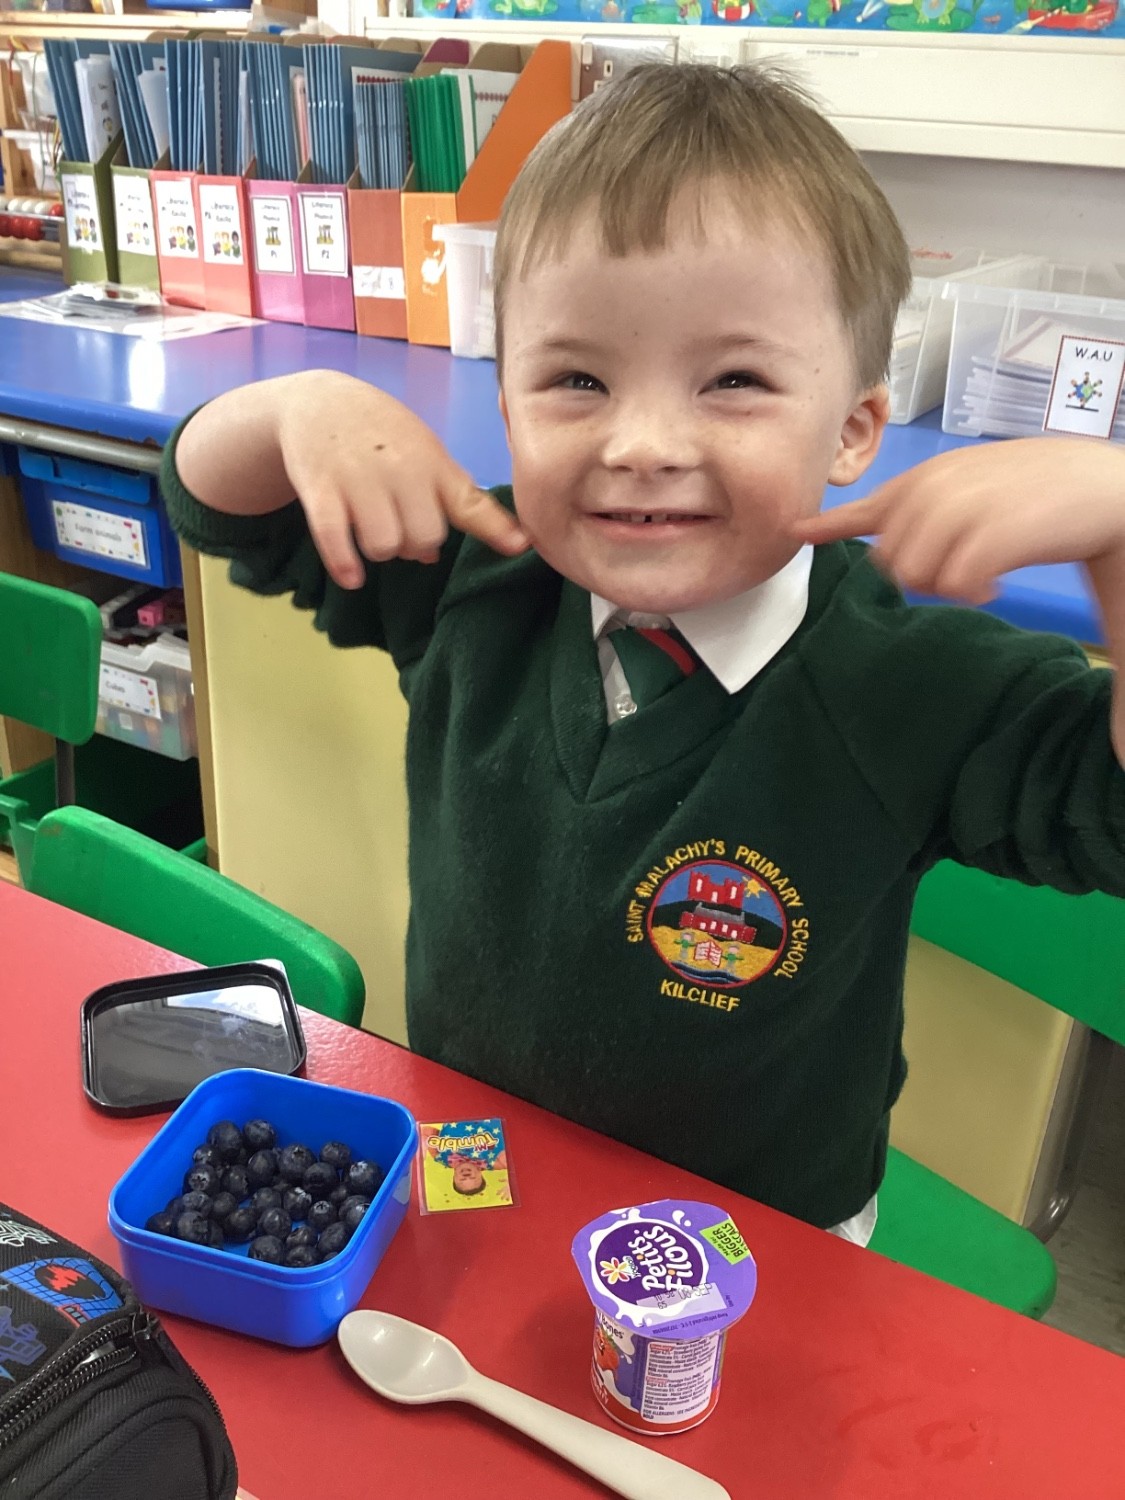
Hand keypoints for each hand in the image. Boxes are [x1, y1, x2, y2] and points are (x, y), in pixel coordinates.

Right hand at [275, 371, 528, 588]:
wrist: (319, 400)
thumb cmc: (382, 433)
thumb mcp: (423, 452)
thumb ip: (439, 499)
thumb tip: (433, 556)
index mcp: (433, 464)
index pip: (470, 502)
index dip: (497, 528)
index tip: (521, 545)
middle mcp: (401, 470)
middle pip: (425, 537)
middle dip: (414, 544)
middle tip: (399, 525)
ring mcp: (360, 479)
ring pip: (384, 546)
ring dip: (378, 551)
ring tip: (370, 530)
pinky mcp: (321, 489)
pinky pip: (336, 540)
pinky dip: (345, 564)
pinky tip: (352, 576)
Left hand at [795, 438, 1124, 604]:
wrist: (1096, 488)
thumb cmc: (1033, 490)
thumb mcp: (968, 485)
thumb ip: (919, 507)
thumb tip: (876, 537)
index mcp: (925, 480)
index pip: (865, 507)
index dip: (827, 526)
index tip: (795, 532)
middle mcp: (933, 491)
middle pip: (889, 561)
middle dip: (918, 575)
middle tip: (960, 568)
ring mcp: (958, 512)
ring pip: (915, 576)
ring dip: (945, 587)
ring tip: (980, 573)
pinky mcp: (986, 538)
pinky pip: (951, 586)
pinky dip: (971, 593)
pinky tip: (993, 584)